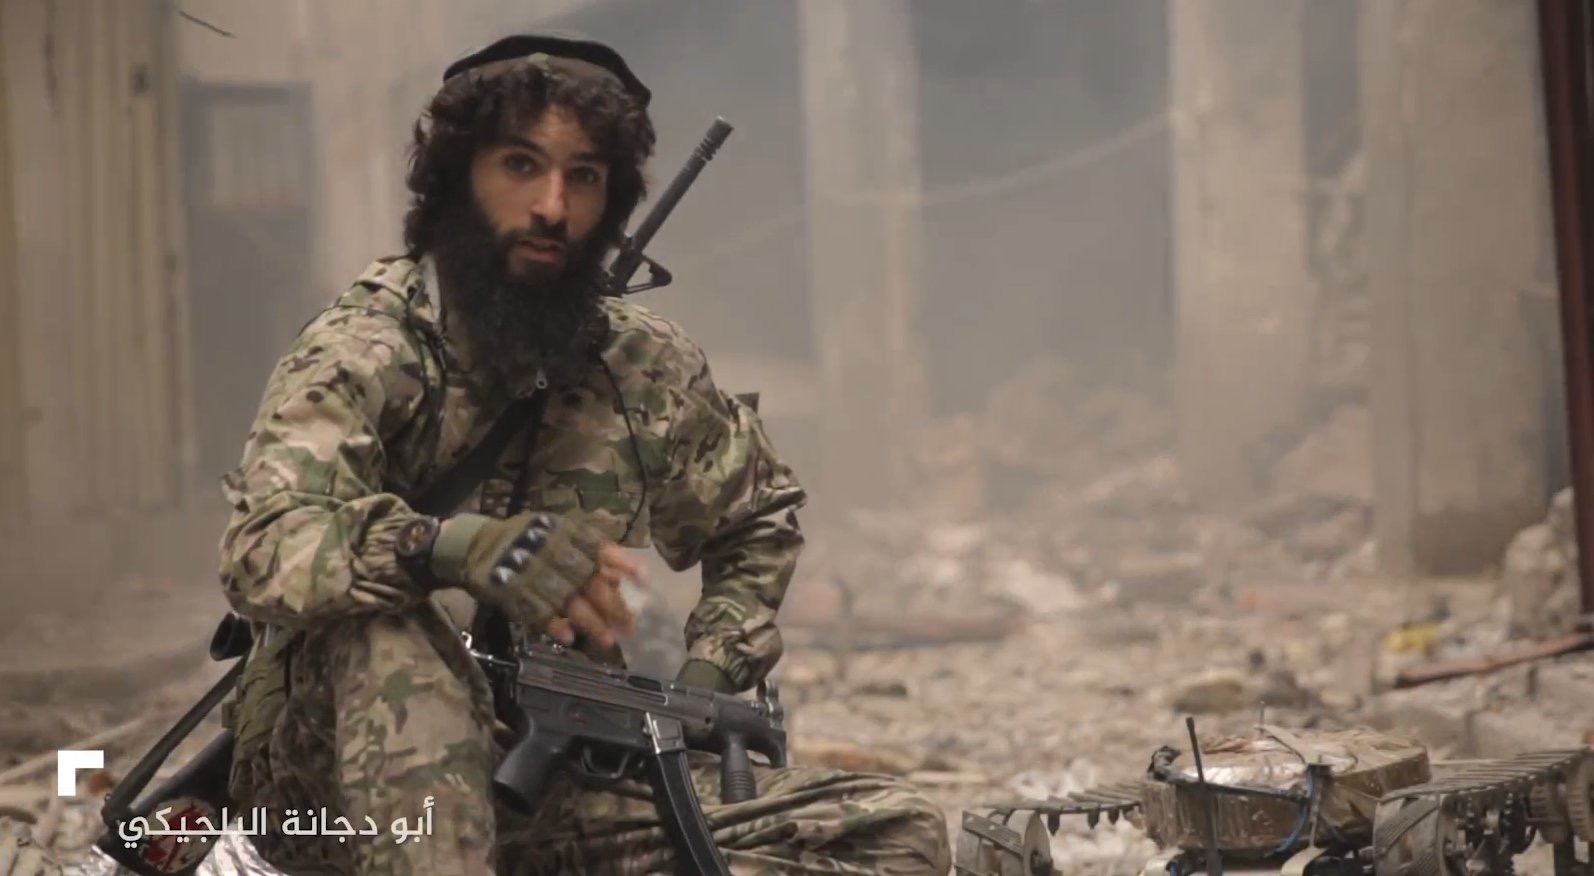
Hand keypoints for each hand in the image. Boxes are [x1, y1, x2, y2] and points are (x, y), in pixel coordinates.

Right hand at [438, 512, 643, 648]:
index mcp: (566, 536)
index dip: (624, 565)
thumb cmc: (524, 539)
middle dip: (613, 606)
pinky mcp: (515, 592)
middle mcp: (554, 553)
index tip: (645, 580)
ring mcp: (535, 574)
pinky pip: (538, 612)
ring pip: (570, 602)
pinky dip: (553, 625)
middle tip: (630, 627)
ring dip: (591, 622)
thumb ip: (587, 554)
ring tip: (608, 640)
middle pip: (591, 583)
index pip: (601, 550)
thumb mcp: (557, 534)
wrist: (476, 545)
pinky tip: (568, 637)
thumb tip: (620, 577)